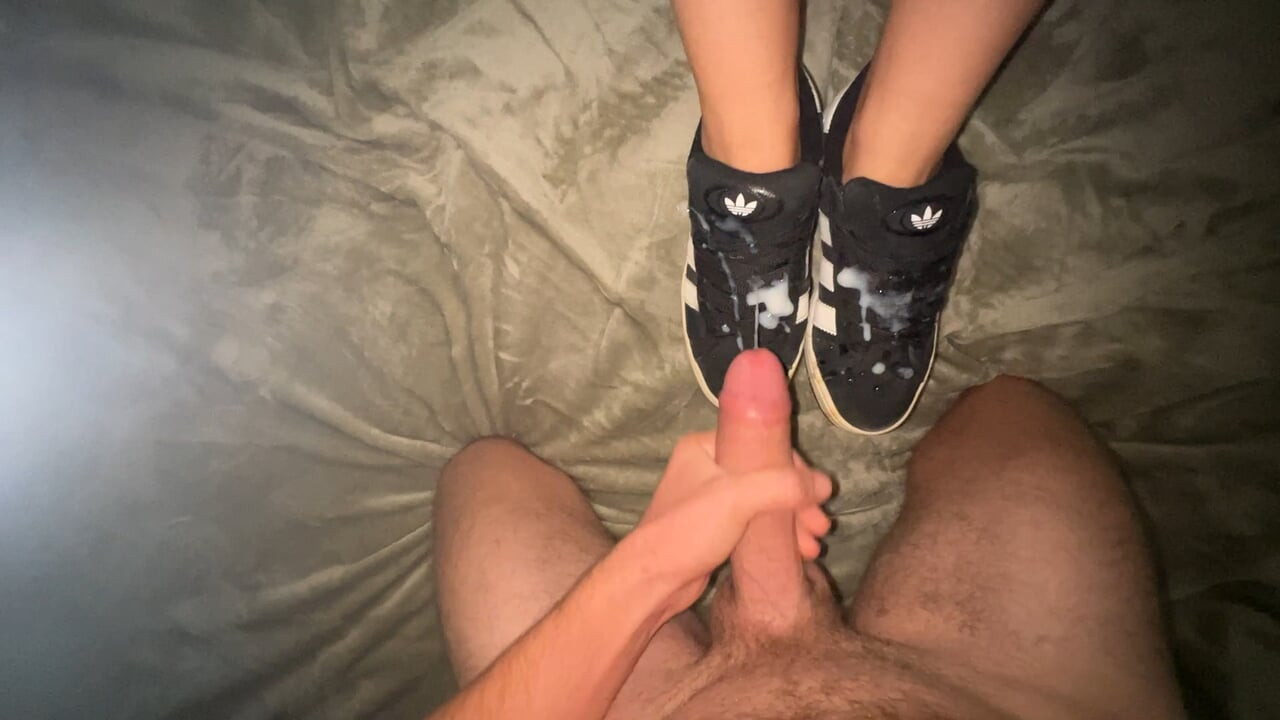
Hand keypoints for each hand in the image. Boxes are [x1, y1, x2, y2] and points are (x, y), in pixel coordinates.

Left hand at [629, 431, 832, 620]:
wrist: (653, 581)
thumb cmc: (687, 531)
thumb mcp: (736, 499)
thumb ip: (781, 486)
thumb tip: (824, 485)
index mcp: (704, 446)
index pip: (762, 445)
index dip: (794, 469)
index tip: (816, 498)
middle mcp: (707, 466)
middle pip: (768, 474)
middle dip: (797, 500)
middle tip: (820, 526)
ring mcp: (712, 498)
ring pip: (766, 500)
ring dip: (793, 519)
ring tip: (814, 545)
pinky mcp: (716, 526)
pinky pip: (757, 521)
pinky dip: (780, 532)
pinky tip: (801, 550)